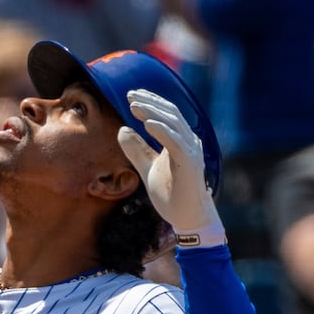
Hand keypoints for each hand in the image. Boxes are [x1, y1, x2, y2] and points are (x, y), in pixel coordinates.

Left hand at [119, 88, 223, 245]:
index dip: (151, 103)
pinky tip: (147, 124)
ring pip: (173, 124)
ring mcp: (192, 152)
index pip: (167, 114)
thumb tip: (122, 129)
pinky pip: (176, 142)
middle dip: (150, 102)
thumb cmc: (172, 195)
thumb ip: (137, 150)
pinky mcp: (190, 164)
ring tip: (134, 106)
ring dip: (153, 112)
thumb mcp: (148, 168)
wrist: (187, 219)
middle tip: (130, 95)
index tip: (131, 96)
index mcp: (180, 141)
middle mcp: (189, 142)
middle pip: (171, 114)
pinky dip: (162, 131)